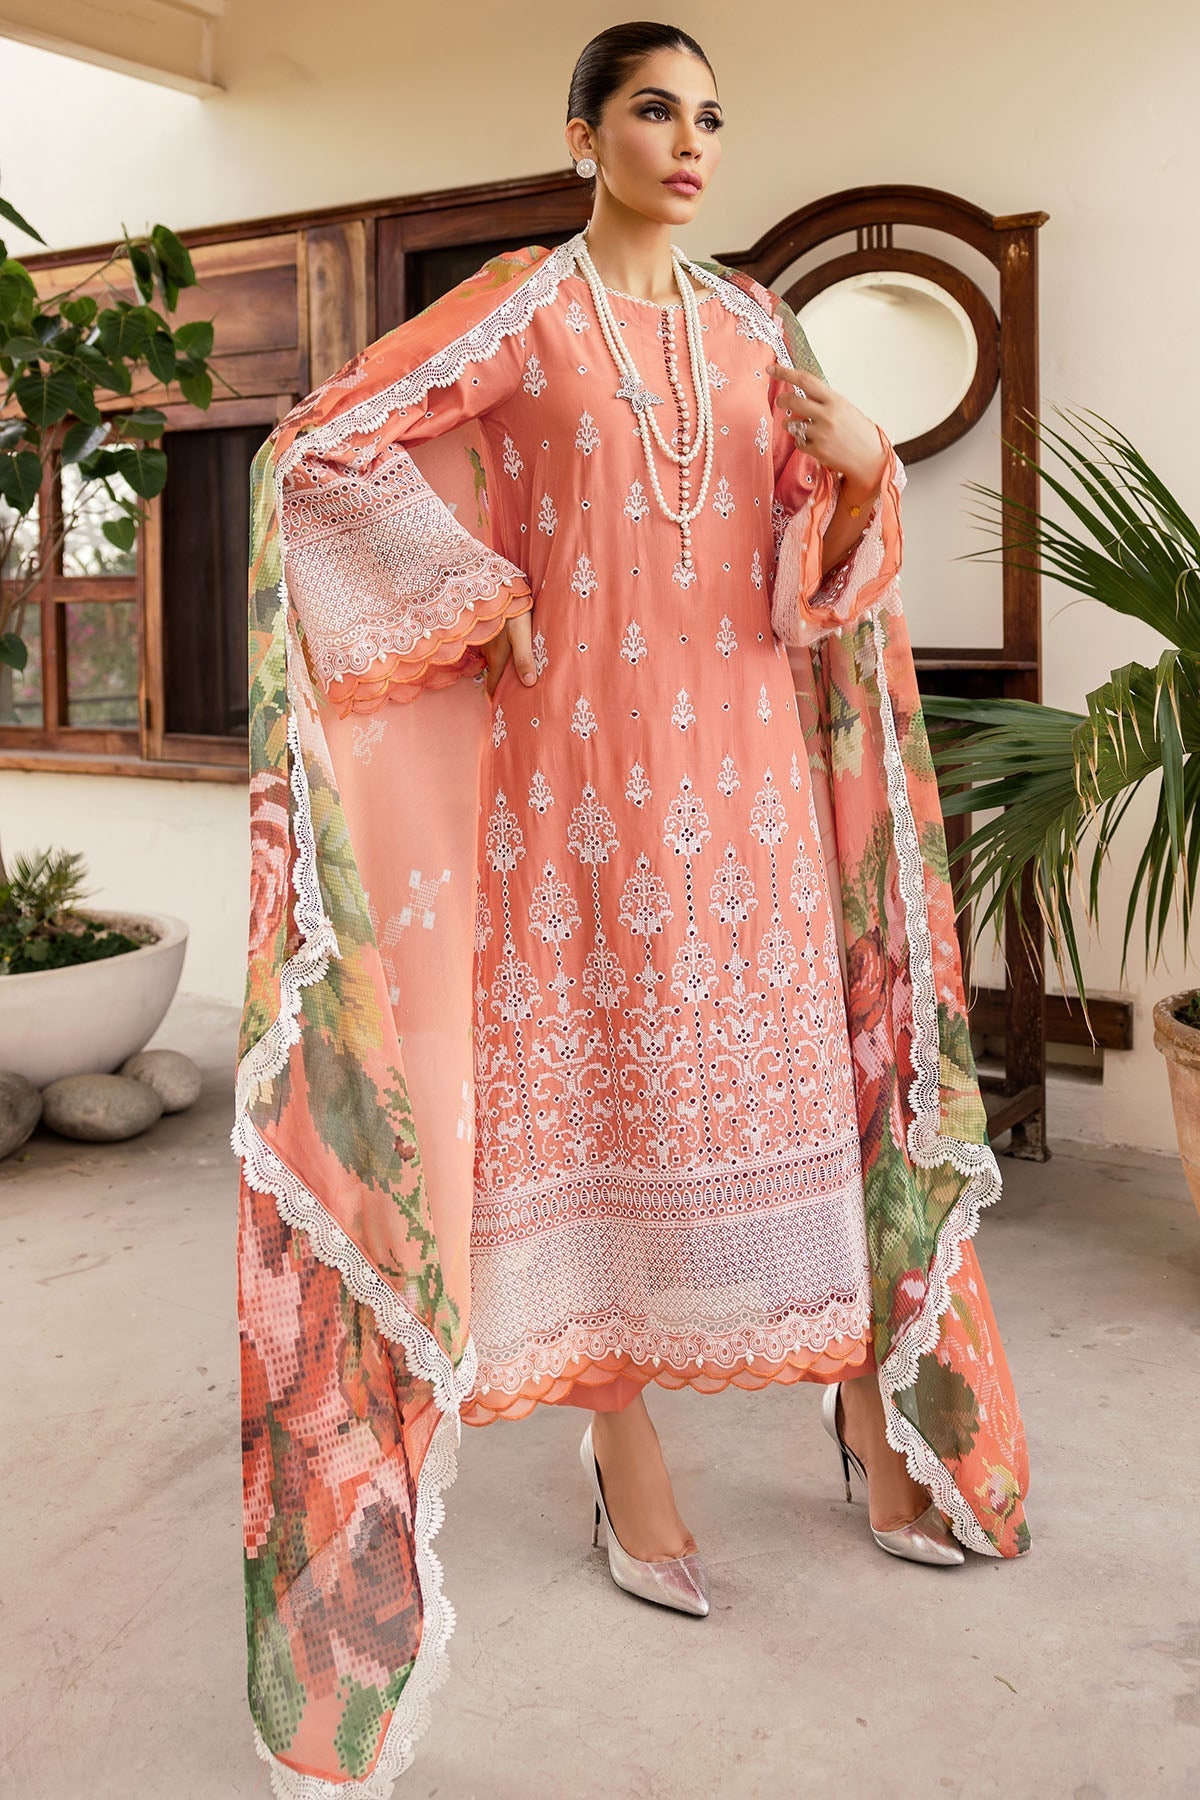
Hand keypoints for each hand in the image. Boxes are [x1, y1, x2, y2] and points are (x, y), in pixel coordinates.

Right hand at [482, 606, 536, 698]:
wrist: (493, 585)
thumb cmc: (511, 609)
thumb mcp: (522, 634)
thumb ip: (524, 658)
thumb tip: (529, 684)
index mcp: (496, 657)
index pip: (492, 685)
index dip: (495, 697)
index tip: (499, 707)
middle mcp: (486, 652)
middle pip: (490, 674)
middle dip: (496, 685)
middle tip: (505, 695)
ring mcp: (482, 640)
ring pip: (489, 659)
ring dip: (496, 667)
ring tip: (508, 674)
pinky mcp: (482, 629)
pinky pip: (487, 647)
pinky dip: (494, 652)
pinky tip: (503, 650)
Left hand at [770, 362, 887, 495]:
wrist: (870, 457)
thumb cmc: (857, 431)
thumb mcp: (844, 408)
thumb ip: (823, 400)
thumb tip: (800, 391)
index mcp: (835, 400)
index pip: (806, 380)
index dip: (786, 373)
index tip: (772, 368)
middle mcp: (827, 415)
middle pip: (793, 401)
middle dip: (782, 400)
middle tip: (780, 401)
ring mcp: (821, 434)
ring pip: (791, 424)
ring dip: (790, 424)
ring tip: (803, 426)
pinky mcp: (817, 451)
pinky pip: (798, 442)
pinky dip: (802, 442)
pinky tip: (814, 442)